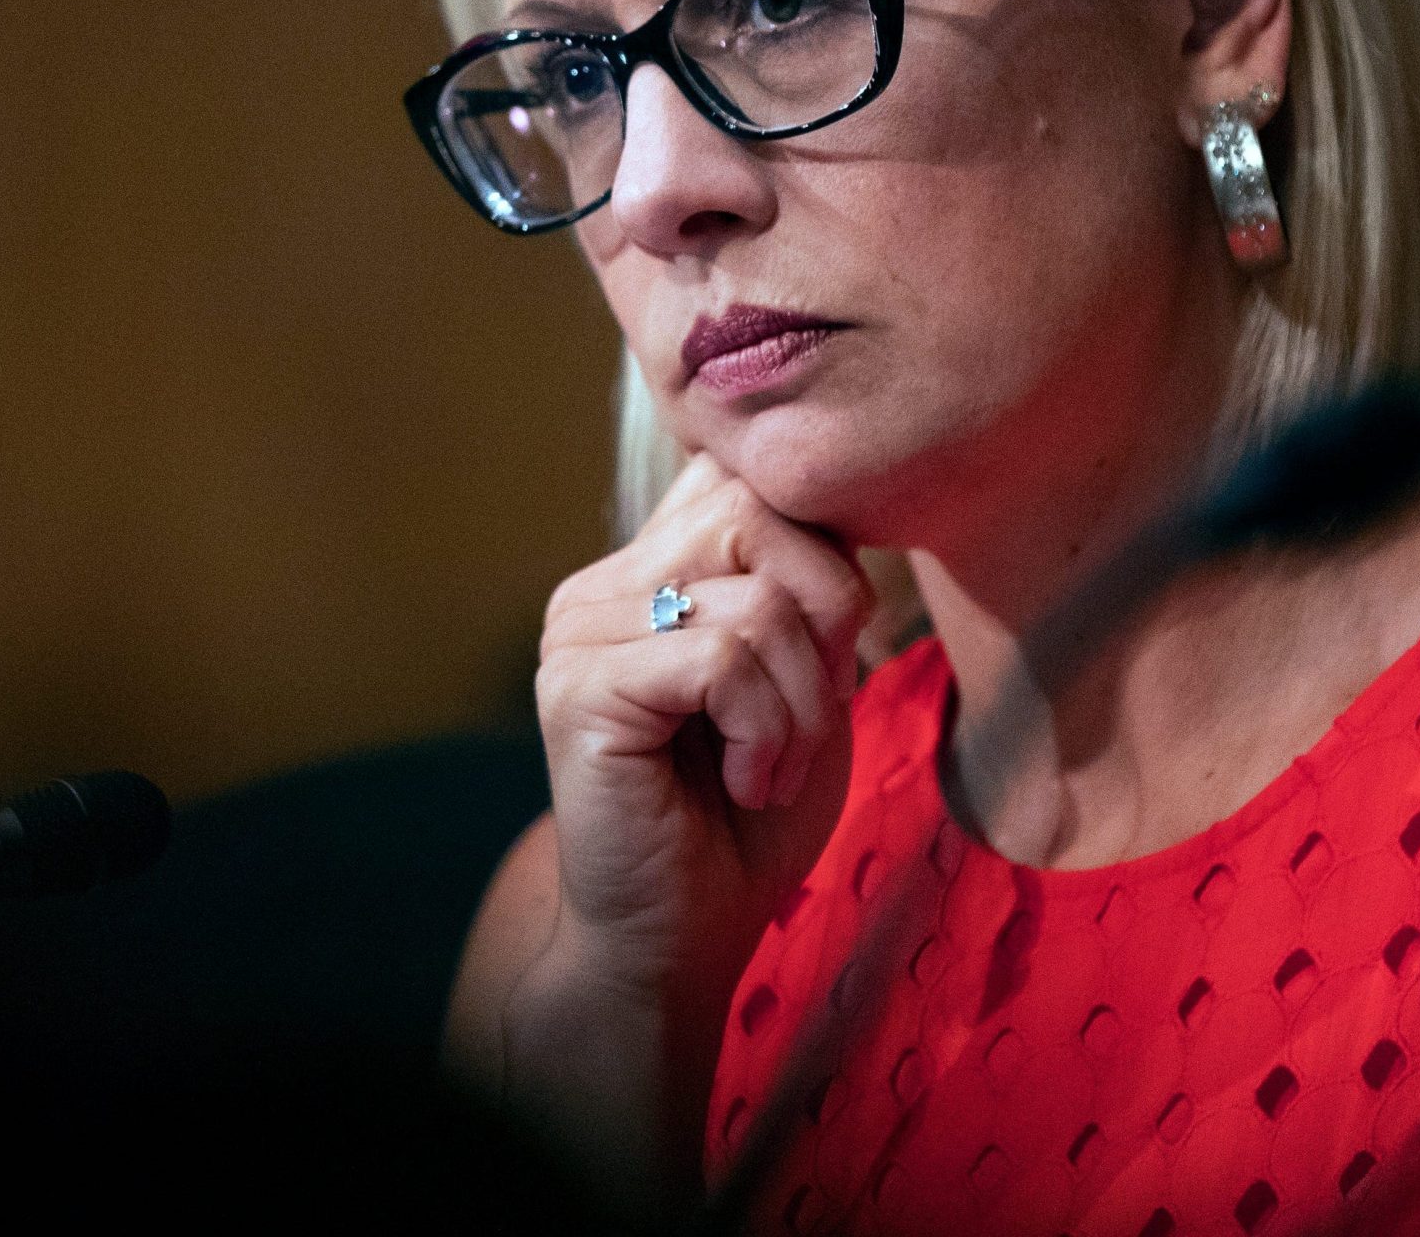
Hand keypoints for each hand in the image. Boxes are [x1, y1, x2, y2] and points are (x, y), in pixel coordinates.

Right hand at [532, 452, 873, 976]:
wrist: (684, 941)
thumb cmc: (752, 819)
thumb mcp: (808, 682)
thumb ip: (811, 589)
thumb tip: (839, 500)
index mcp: (649, 570)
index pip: (746, 477)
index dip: (822, 553)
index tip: (828, 654)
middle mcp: (602, 584)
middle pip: (754, 510)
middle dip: (825, 613)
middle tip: (815, 710)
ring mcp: (580, 631)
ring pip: (753, 598)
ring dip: (802, 700)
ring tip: (775, 766)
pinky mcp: (580, 687)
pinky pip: (722, 660)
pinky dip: (769, 731)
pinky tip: (749, 782)